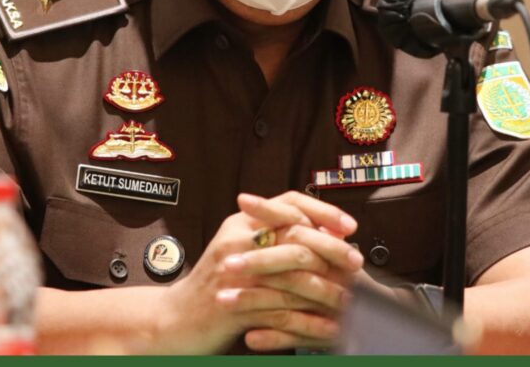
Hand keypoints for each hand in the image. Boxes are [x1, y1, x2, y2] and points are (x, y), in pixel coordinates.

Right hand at [153, 191, 360, 353]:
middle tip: (356, 260)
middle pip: (295, 233)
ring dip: (326, 286)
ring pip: (293, 272)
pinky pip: (281, 310)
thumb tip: (324, 231)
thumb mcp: (240, 247)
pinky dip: (308, 320)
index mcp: (242, 222)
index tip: (349, 225)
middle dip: (332, 247)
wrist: (174, 319)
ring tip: (349, 295)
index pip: (288, 203)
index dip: (322, 212)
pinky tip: (328, 326)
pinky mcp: (235, 304)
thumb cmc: (215, 283)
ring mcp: (236, 271)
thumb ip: (274, 234)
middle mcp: (238, 239)